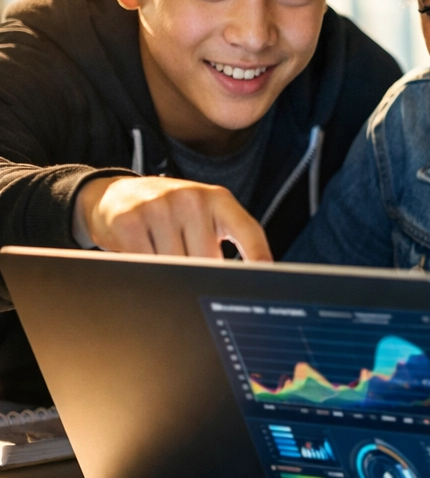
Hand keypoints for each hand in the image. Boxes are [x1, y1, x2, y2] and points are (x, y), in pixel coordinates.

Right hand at [72, 175, 272, 261]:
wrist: (116, 195)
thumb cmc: (170, 213)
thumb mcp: (202, 216)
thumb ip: (221, 241)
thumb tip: (236, 283)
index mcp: (218, 199)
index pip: (248, 230)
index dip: (259, 255)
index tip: (266, 276)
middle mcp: (192, 198)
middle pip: (207, 260)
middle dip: (199, 275)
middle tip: (186, 268)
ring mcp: (160, 207)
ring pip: (175, 265)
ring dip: (168, 273)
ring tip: (160, 253)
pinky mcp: (130, 220)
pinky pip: (145, 263)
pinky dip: (145, 269)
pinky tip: (142, 254)